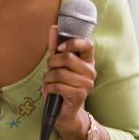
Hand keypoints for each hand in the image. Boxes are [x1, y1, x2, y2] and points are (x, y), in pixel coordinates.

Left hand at [43, 25, 96, 139]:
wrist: (64, 112)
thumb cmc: (61, 85)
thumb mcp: (58, 65)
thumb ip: (56, 47)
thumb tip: (54, 27)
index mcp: (88, 61)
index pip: (87, 44)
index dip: (72, 43)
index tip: (59, 48)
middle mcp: (91, 71)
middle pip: (67, 58)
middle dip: (52, 63)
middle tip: (49, 71)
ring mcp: (87, 84)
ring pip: (59, 73)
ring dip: (47, 78)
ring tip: (48, 83)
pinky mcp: (79, 95)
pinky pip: (57, 86)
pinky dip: (47, 88)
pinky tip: (48, 91)